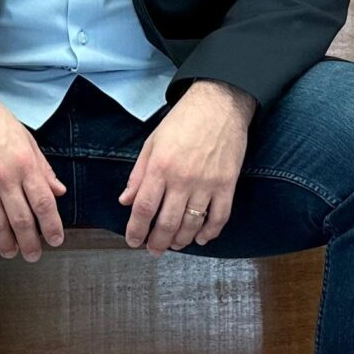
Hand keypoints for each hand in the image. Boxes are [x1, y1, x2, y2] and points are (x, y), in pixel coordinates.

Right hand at [0, 91, 65, 258]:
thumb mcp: (26, 139)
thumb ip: (43, 168)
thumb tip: (58, 191)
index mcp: (25, 164)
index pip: (43, 203)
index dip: (51, 226)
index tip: (56, 239)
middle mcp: (5, 178)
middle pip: (22, 220)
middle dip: (30, 242)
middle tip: (33, 255)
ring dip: (6, 244)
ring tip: (11, 253)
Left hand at [120, 80, 255, 252]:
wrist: (220, 103)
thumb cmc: (183, 120)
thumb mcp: (152, 142)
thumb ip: (138, 173)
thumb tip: (125, 200)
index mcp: (160, 167)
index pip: (143, 208)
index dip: (136, 230)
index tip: (133, 241)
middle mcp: (182, 179)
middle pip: (166, 223)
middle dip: (157, 242)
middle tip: (153, 249)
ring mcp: (207, 183)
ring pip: (191, 224)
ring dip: (180, 240)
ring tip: (174, 244)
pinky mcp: (228, 184)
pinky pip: (219, 217)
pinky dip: (210, 233)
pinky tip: (201, 238)